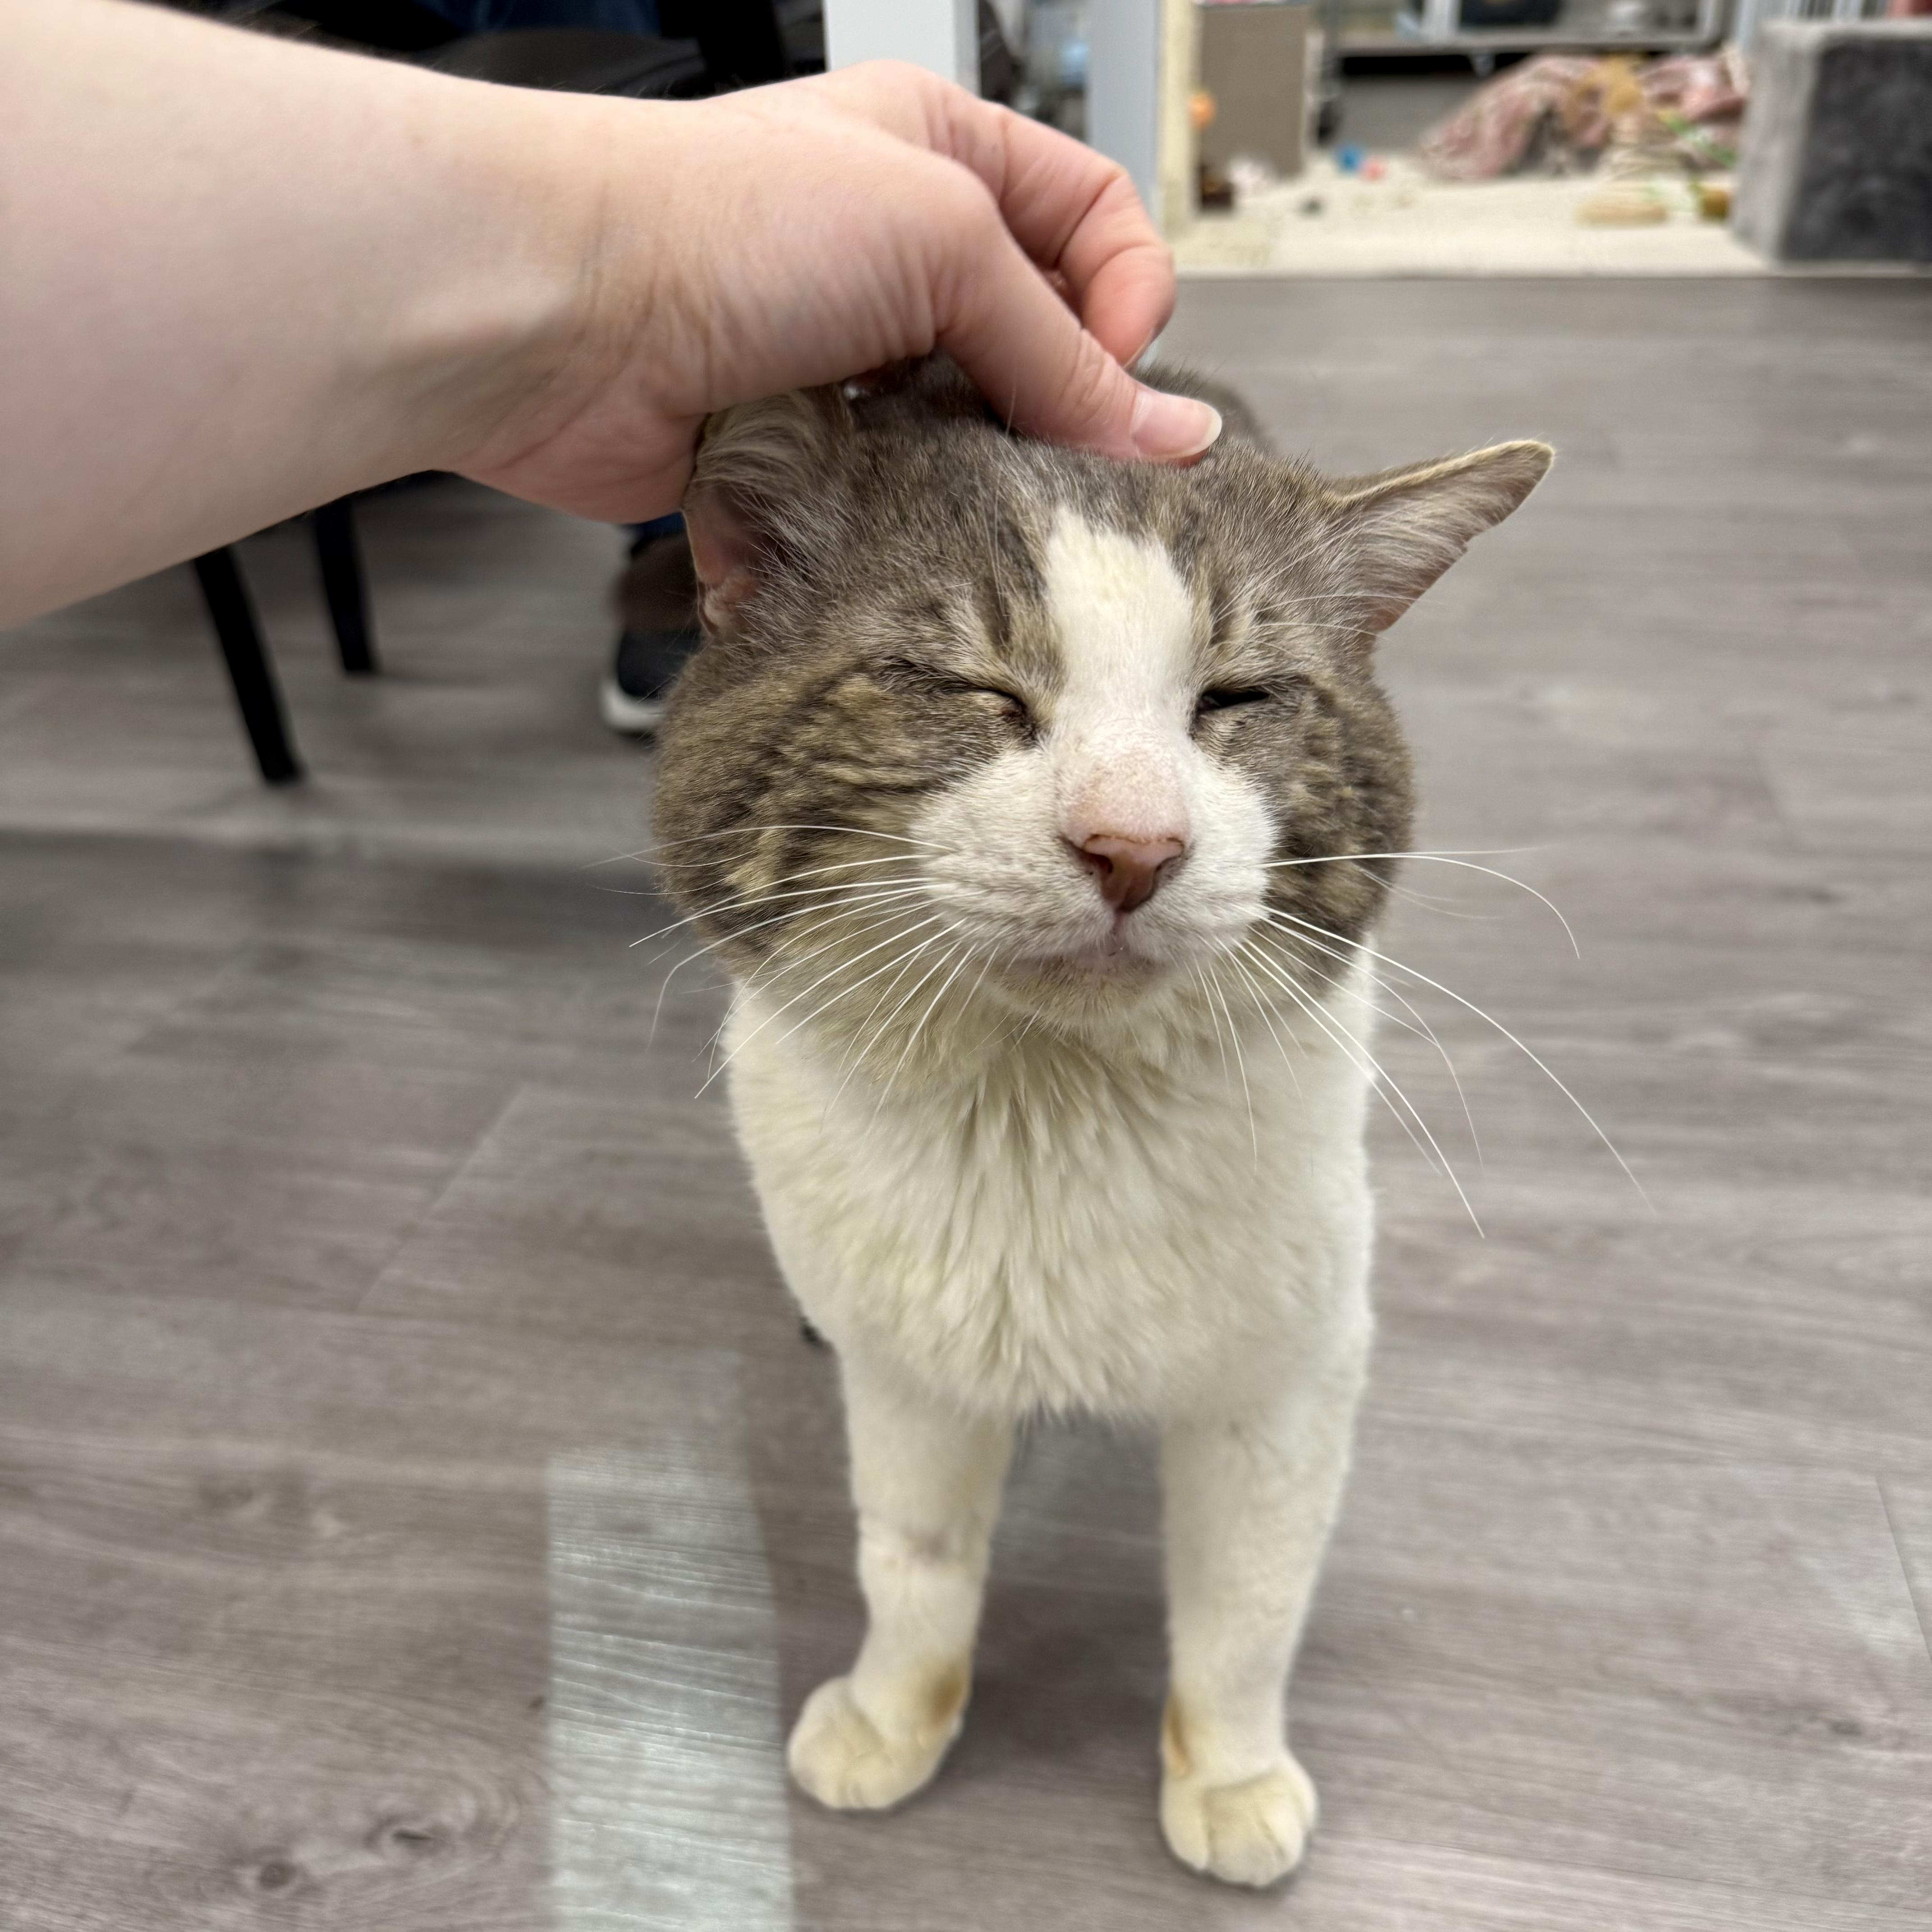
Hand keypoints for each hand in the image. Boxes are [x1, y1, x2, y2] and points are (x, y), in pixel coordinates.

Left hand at [453, 65, 1222, 524]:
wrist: (558, 312)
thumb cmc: (714, 220)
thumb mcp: (940, 241)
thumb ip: (1061, 348)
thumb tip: (1166, 432)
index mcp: (939, 158)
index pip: (1092, 219)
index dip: (1127, 296)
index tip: (1119, 372)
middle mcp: (892, 254)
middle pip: (1034, 342)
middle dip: (1059, 405)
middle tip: (1069, 462)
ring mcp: (843, 357)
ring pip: (963, 437)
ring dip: (977, 476)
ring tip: (967, 490)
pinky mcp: (799, 449)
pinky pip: (885, 500)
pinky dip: (897, 518)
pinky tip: (892, 516)